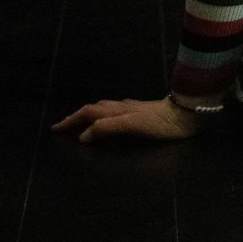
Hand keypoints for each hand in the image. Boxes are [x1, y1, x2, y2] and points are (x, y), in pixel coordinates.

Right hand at [51, 96, 200, 142]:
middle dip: (77, 117)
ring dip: (89, 115)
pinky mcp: (142, 112)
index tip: (55, 129)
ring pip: (105, 109)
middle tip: (63, 127)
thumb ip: (107, 128)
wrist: (187, 113)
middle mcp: (122, 107)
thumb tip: (83, 136)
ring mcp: (133, 108)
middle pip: (94, 109)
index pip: (88, 113)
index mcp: (117, 111)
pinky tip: (110, 119)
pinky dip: (104, 115)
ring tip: (80, 124)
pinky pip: (116, 111)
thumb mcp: (132, 126)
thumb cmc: (161, 123)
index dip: (71, 121)